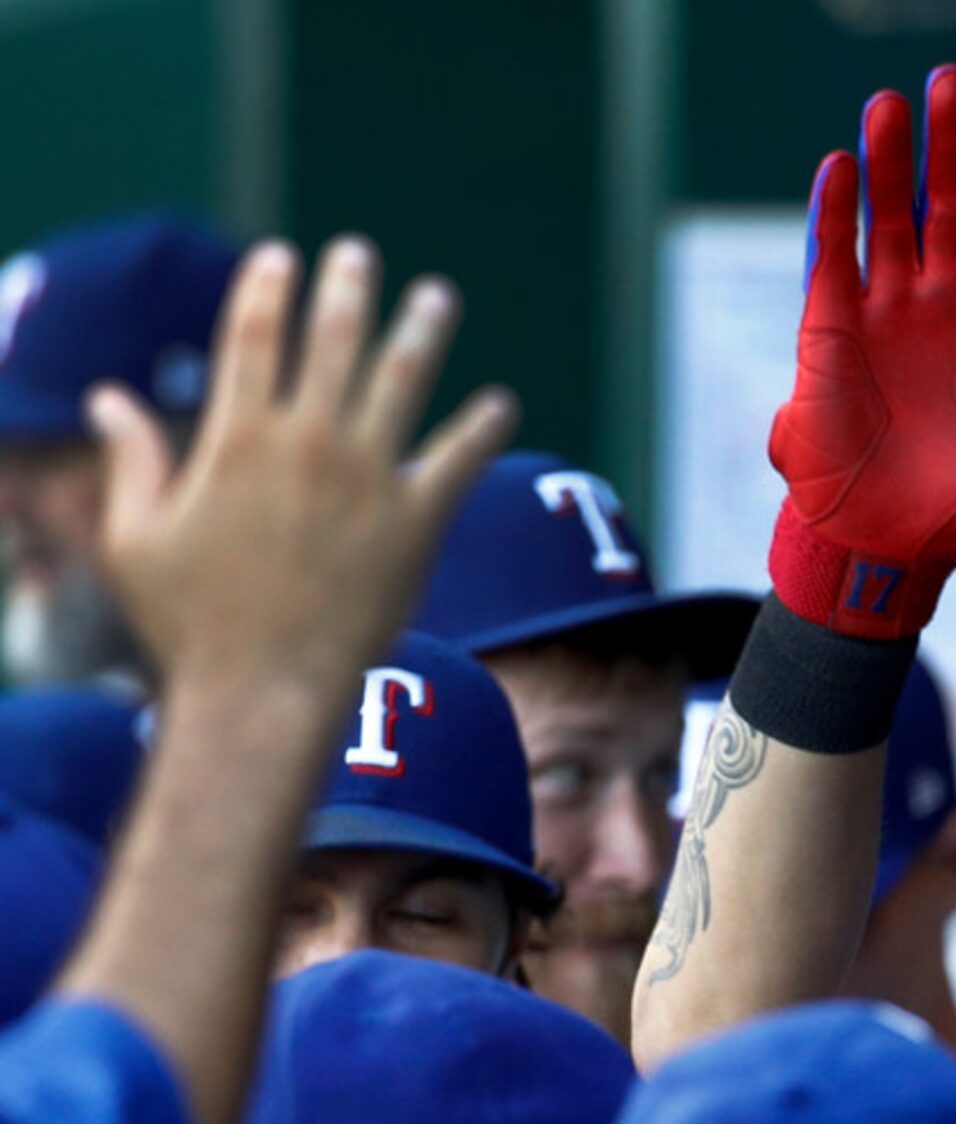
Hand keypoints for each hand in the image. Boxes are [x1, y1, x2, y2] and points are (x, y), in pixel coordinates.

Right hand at [93, 236, 514, 696]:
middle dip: (347, 288)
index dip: (268, 288)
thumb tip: (109, 401)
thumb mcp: (137, 537)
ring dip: (423, 330)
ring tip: (438, 297)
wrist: (264, 692)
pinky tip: (503, 404)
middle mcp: (308, 443)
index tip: (281, 256)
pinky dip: (484, 428)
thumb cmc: (191, 625)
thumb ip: (132, 461)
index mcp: (236, 437)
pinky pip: (461, 460)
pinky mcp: (419, 523)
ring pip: (404, 380)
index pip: (252, 335)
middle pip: (333, 339)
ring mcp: (369, 479)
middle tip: (360, 254)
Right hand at [768, 65, 955, 639]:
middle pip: (947, 208)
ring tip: (889, 109)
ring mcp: (886, 314)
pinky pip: (834, 260)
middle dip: (947, 149)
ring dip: (887, 165)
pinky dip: (835, 217)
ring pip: (889, 221)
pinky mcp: (830, 332)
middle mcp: (943, 307)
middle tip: (948, 85)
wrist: (887, 544)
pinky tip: (840, 170)